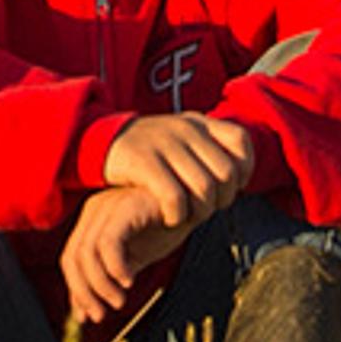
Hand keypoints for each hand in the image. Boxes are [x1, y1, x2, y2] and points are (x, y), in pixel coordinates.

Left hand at [63, 184, 196, 327]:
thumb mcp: (135, 257)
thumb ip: (109, 279)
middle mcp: (97, 210)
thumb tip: (84, 313)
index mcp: (94, 220)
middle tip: (101, 316)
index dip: (77, 291)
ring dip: (100, 285)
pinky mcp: (127, 206)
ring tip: (119, 301)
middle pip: (73, 257)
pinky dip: (114, 267)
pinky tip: (129, 281)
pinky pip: (109, 242)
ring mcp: (110, 205)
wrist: (200, 201)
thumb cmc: (167, 225)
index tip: (89, 317)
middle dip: (84, 292)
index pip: (70, 259)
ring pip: (88, 253)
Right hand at [99, 113, 257, 226]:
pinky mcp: (143, 162)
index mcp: (197, 122)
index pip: (240, 140)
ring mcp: (164, 144)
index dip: (244, 169)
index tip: (230, 188)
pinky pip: (174, 196)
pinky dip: (177, 214)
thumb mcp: (179, 138)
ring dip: (201, 212)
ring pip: (203, 188)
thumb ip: (208, 149)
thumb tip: (241, 176)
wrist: (96, 139)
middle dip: (222, 199)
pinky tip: (169, 219)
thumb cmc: (147, 150)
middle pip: (225, 173)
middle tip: (207, 210)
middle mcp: (185, 129)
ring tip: (188, 218)